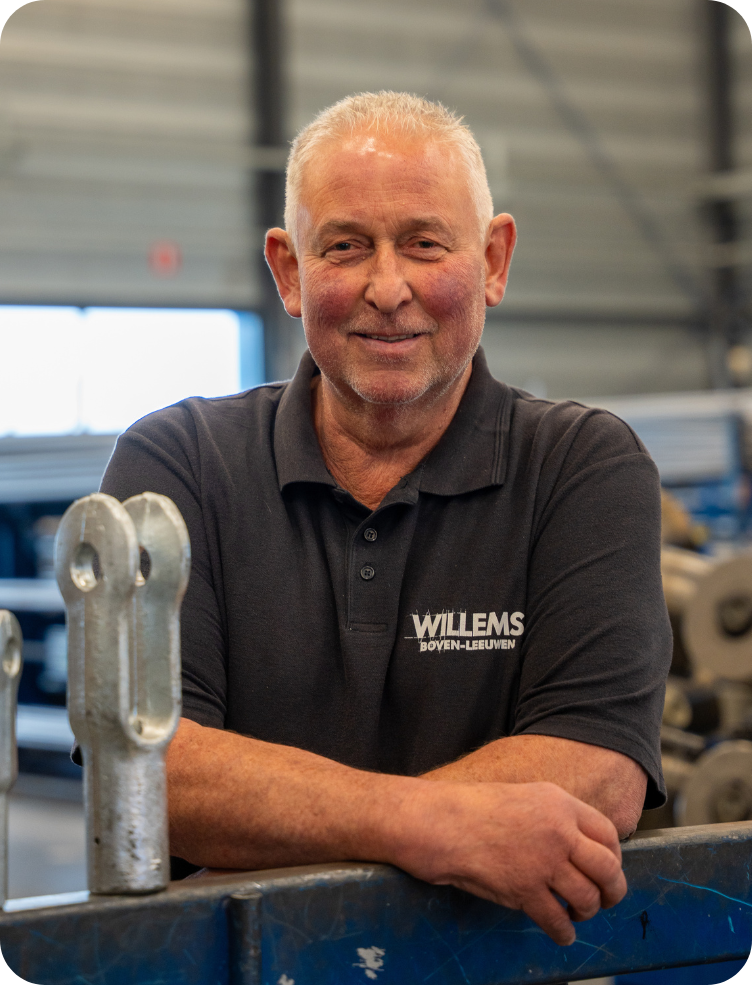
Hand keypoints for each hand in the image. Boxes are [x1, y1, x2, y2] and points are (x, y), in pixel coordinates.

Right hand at [396, 780, 625, 945]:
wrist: (441, 823)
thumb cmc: (473, 808)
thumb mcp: (523, 796)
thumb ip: (553, 817)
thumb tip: (577, 845)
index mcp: (559, 803)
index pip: (608, 833)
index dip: (613, 857)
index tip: (607, 869)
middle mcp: (558, 831)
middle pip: (607, 868)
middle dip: (612, 891)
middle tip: (606, 899)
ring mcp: (543, 861)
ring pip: (587, 897)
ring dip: (587, 911)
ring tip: (576, 913)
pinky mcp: (525, 890)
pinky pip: (558, 920)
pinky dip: (564, 932)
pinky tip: (561, 933)